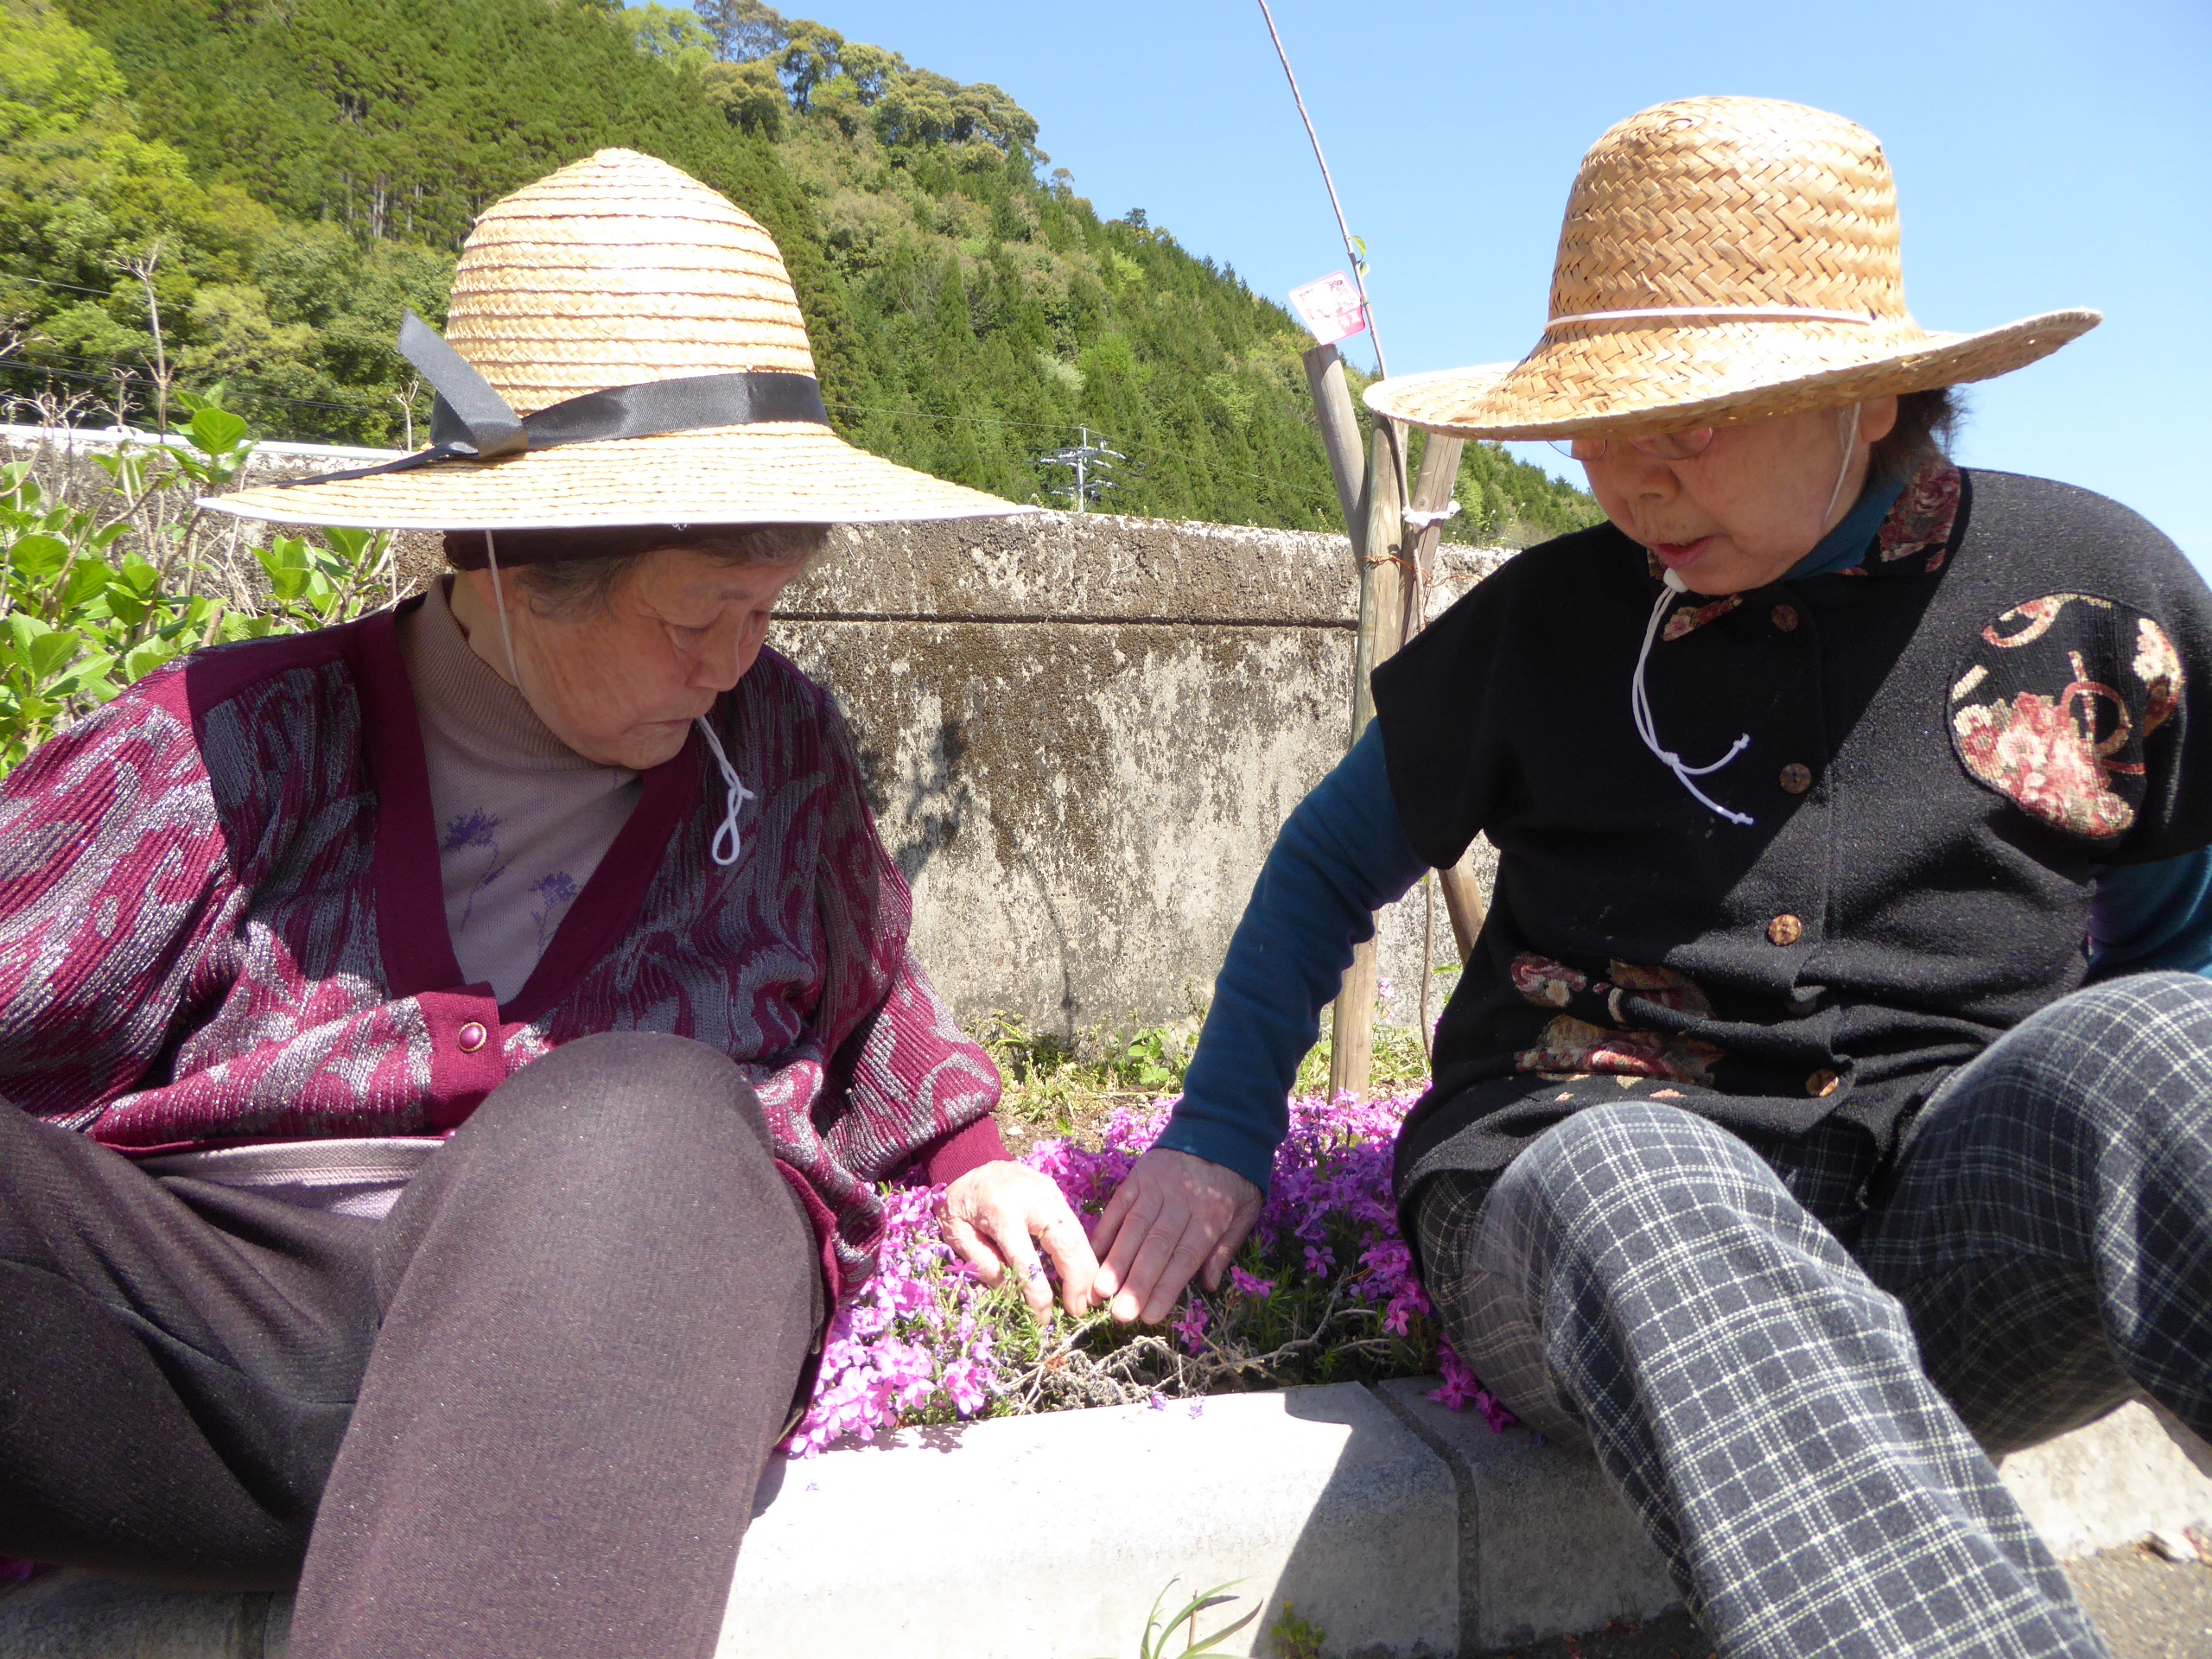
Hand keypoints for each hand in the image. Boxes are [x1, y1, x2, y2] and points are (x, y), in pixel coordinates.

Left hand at [940, 1160, 1099, 1317]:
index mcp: (1001, 1210)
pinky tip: (1085, 1274)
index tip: (1044, 1320)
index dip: (1038, 1295)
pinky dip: (1083, 1253)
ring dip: (1087, 1269)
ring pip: (1079, 1234)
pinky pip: (1075, 1226)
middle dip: (1078, 1281)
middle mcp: (1032, 1199)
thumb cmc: (959, 1203)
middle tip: (1081, 1312)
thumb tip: (1012, 1294)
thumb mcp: (957, 1235)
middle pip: (1066, 1243)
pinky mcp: (1058, 1193)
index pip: (1026, 1261)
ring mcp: (1050, 1192)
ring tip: (1090, 1299)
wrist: (969, 1161)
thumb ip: (983, 1264)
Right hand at [1088, 1148, 1261, 1324]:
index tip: (1150, 1315)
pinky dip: (1105, 1229)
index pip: (1186, 1256)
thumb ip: (1227, 1248)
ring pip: (1134, 1227)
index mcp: (1211, 1215)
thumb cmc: (1235, 1179)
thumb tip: (1209, 1285)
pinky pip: (1119, 1205)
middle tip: (1120, 1314)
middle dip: (1137, 1282)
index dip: (1167, 1286)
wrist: (1222, 1126)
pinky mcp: (1138, 1176)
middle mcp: (1180, 1201)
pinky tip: (1093, 1254)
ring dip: (1116, 1260)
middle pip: (1157, 1246)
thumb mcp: (1247, 1211)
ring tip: (1100, 1290)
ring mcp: (1156, 1186)